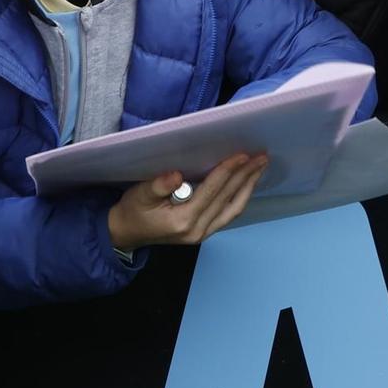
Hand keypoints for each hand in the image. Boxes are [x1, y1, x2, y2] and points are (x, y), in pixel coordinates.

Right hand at [106, 154, 268, 253]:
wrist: (126, 233)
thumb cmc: (133, 211)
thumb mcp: (139, 195)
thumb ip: (158, 186)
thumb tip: (177, 175)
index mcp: (182, 220)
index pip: (212, 190)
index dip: (228, 170)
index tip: (243, 154)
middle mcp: (197, 230)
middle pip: (228, 198)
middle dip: (246, 176)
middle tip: (261, 157)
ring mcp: (203, 234)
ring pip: (233, 209)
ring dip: (248, 186)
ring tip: (260, 167)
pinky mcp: (204, 232)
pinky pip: (228, 214)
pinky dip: (240, 197)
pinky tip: (247, 183)